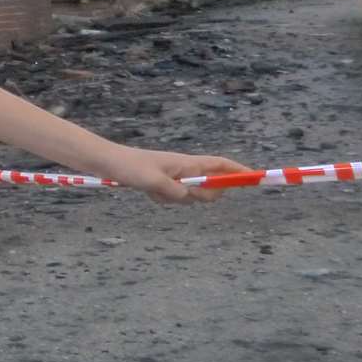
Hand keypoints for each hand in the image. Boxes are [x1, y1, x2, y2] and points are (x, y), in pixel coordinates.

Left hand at [97, 146, 250, 204]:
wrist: (107, 162)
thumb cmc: (130, 167)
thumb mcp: (154, 181)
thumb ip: (176, 191)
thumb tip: (193, 198)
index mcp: (187, 162)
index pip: (220, 164)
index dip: (239, 170)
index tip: (255, 178)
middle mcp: (185, 169)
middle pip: (210, 186)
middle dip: (201, 196)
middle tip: (177, 192)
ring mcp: (175, 177)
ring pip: (190, 196)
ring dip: (176, 199)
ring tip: (155, 190)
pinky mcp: (164, 184)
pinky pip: (173, 199)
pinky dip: (164, 200)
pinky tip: (148, 193)